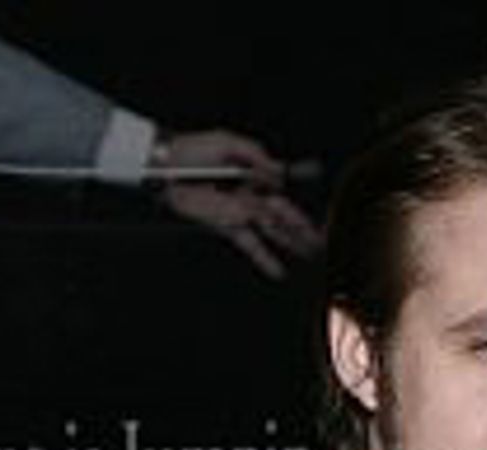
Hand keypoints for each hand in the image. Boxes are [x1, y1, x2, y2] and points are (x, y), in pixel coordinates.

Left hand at [154, 129, 322, 280]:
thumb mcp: (227, 142)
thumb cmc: (190, 149)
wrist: (165, 166)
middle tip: (321, 241)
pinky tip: (279, 270)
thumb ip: (255, 155)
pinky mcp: (227, 225)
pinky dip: (264, 258)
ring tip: (310, 255)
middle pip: (282, 213)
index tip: (317, 201)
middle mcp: (249, 192)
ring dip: (291, 243)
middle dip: (302, 227)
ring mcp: (239, 210)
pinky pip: (250, 243)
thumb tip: (278, 171)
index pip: (281, 185)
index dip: (299, 190)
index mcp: (252, 171)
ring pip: (272, 230)